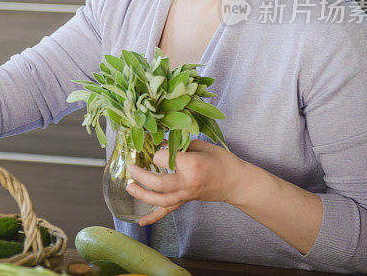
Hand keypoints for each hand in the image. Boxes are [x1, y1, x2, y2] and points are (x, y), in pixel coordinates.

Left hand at [126, 139, 243, 225]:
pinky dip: (154, 217)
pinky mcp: (186, 201)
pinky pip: (168, 211)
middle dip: (141, 175)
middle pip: (159, 183)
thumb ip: (179, 144)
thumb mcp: (201, 145)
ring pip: (161, 200)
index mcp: (192, 165)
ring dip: (143, 195)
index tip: (156, 147)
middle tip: (131, 168)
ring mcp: (186, 195)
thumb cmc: (221, 161)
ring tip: (130, 188)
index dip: (156, 152)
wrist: (236, 182)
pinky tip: (141, 222)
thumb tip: (159, 144)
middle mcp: (188, 182)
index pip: (164, 158)